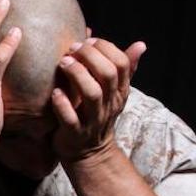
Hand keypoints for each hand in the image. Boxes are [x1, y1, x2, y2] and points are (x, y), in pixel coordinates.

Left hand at [51, 38, 146, 162]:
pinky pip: (71, 119)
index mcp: (119, 92)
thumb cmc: (96, 115)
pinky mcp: (75, 134)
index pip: (121, 64)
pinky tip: (55, 92)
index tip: (88, 41)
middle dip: (90, 57)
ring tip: (63, 63)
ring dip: (77, 75)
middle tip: (72, 48)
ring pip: (92, 94)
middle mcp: (109, 105)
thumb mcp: (114, 93)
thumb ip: (124, 69)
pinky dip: (62, 104)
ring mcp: (93, 120)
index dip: (106, 48)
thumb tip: (140, 44)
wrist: (88, 154)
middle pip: (108, 75)